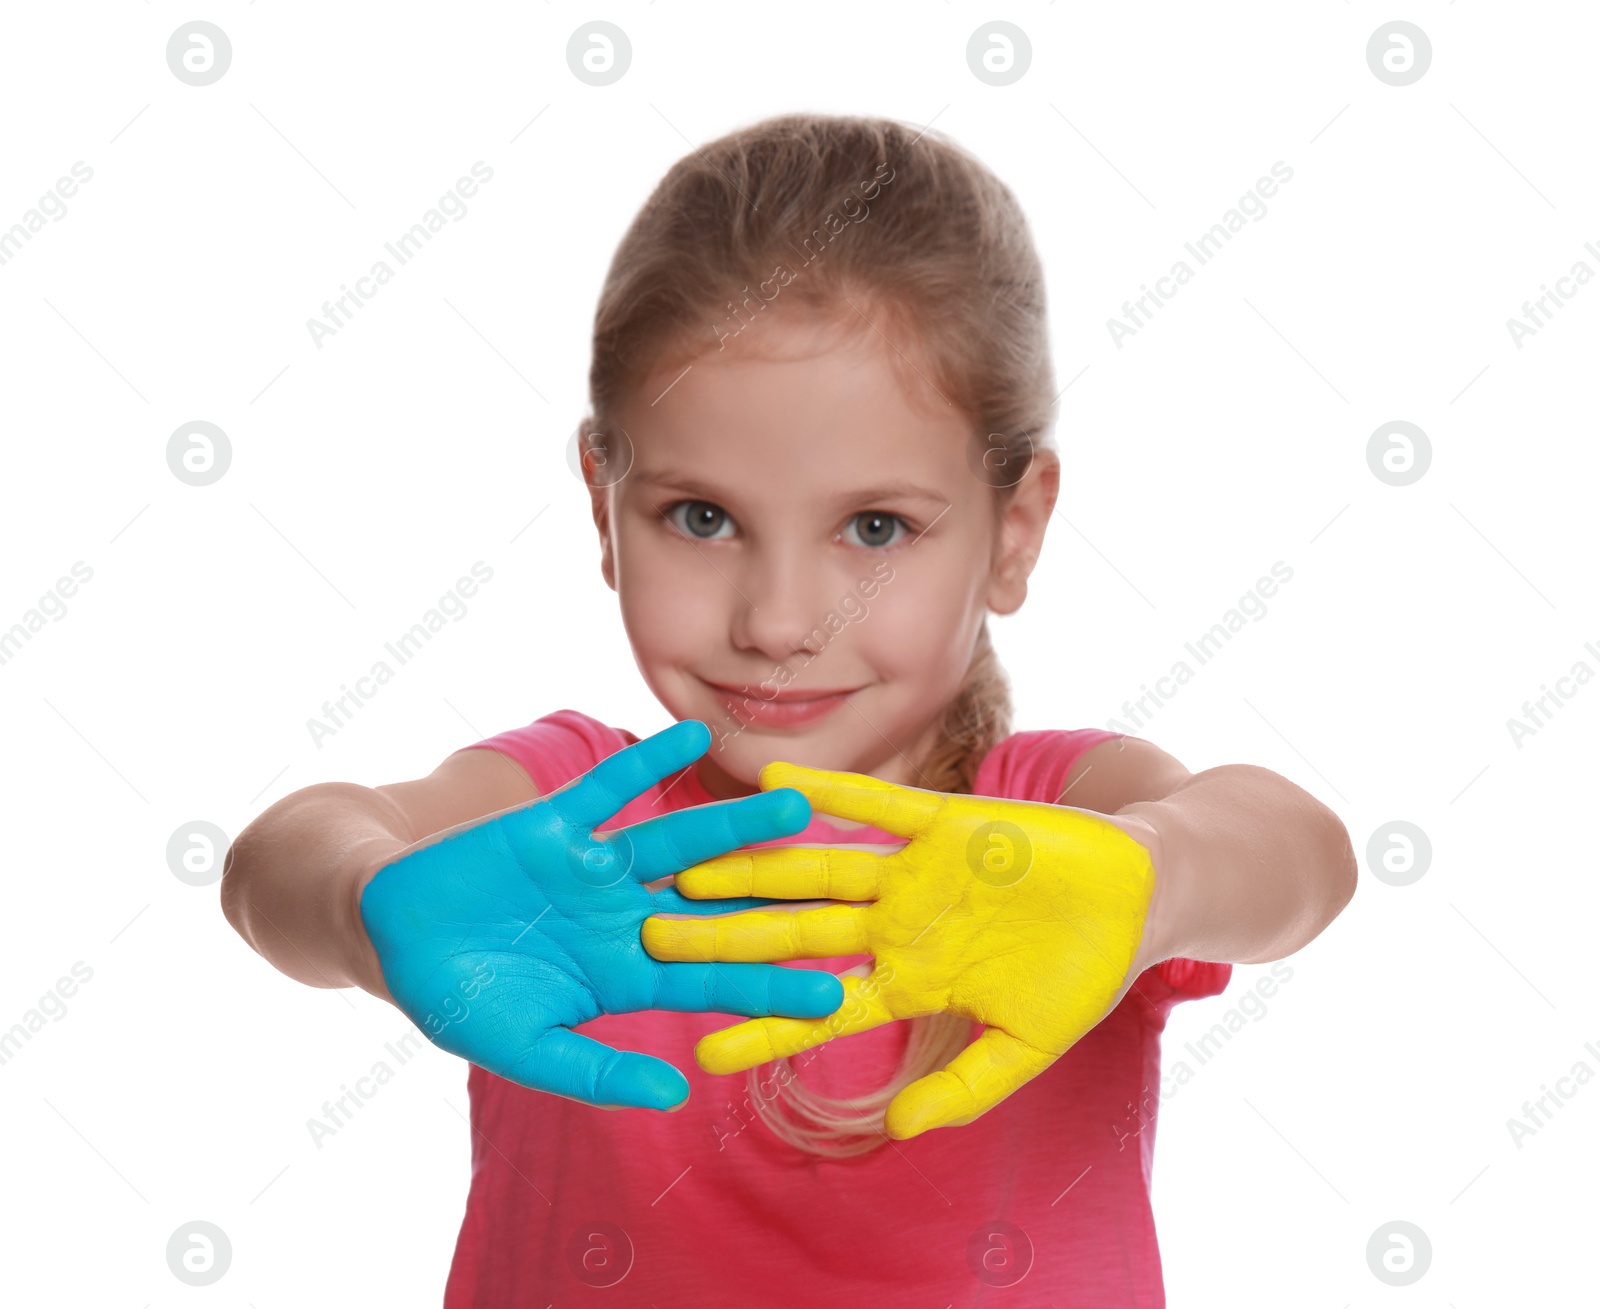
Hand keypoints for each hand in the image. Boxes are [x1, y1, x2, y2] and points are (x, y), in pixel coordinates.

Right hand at [357, 721, 844, 1111]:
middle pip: (715, 905)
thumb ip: (594, 1069)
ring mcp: (596, 867)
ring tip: (796, 801)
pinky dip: (645, 760)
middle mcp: (625, 917)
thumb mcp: (523, 1047)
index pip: (711, 979)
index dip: (770, 987)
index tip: (838, 994)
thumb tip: (675, 1092)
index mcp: (625, 974)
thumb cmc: (455, 999)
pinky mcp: (557, 824)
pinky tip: (693, 734)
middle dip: (777, 900)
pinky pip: (609, 786)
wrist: (387, 933)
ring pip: (679, 841)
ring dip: (735, 822)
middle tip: (848, 888)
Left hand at [642, 762, 1157, 1137]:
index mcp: (911, 979)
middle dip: (728, 941)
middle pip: (797, 935)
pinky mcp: (945, 822)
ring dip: (755, 870)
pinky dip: (827, 796)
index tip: (703, 1047)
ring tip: (687, 868)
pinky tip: (769, 785)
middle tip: (653, 942)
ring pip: (817, 871)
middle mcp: (897, 924)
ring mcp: (914, 871)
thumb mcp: (1028, 1047)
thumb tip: (898, 1134)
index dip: (766, 1026)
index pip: (825, 1009)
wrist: (1141, 898)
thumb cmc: (1086, 974)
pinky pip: (876, 807)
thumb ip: (966, 1086)